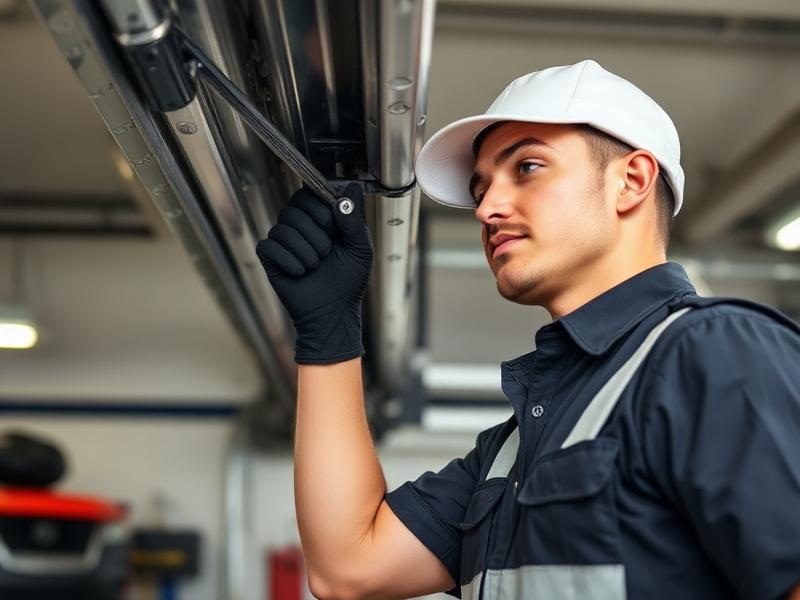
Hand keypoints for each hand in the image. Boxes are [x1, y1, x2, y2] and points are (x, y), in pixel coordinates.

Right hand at [256, 184, 372, 363]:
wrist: (333, 312)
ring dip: (305, 251)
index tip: (331, 224)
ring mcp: (283, 242)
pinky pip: (269, 246)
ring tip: (316, 266)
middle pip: (292, 208)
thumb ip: (353, 217)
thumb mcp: (359, 247)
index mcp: (320, 220)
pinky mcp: (270, 259)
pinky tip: (300, 273)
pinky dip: (288, 260)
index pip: (308, 194)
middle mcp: (299, 227)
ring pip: (282, 228)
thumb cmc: (348, 282)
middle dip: (314, 232)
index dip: (318, 205)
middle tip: (326, 252)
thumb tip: (352, 188)